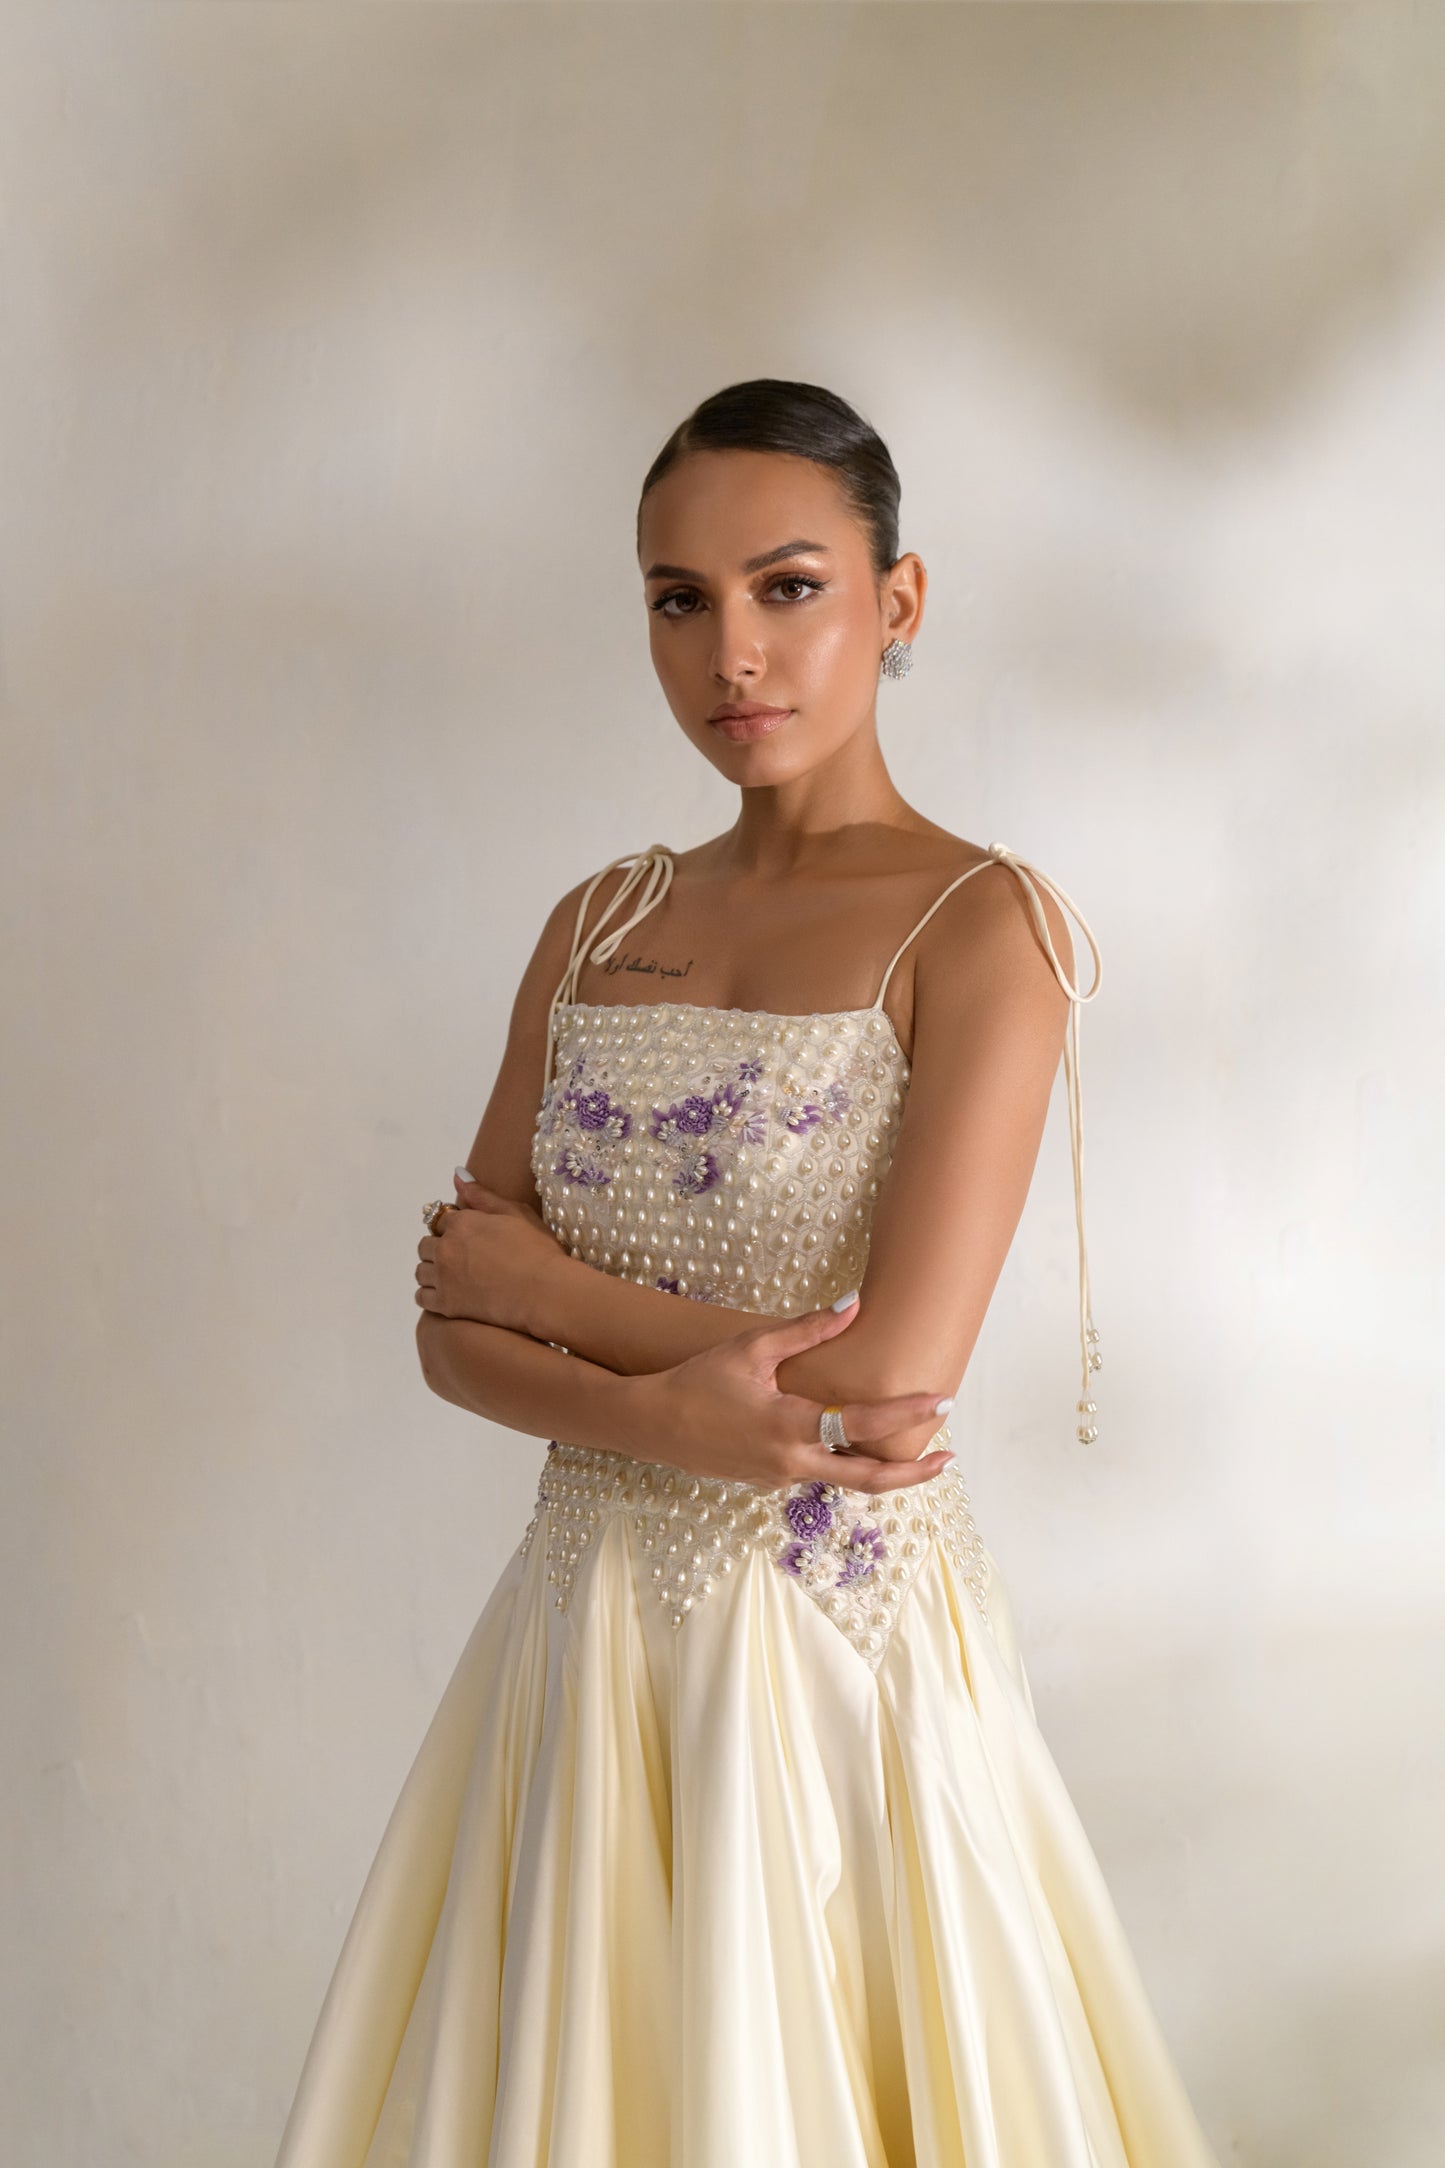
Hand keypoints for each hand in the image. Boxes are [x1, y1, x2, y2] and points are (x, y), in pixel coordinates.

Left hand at [415, 1171, 561, 1332]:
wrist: (544, 1291)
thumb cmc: (536, 1250)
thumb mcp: (516, 1213)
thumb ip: (482, 1195)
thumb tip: (456, 1174)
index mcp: (462, 1222)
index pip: (441, 1220)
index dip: (453, 1227)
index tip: (467, 1238)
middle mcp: (446, 1247)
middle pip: (426, 1245)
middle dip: (439, 1248)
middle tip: (461, 1258)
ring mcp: (443, 1277)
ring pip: (421, 1271)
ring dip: (433, 1271)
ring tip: (454, 1277)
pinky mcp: (445, 1304)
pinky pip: (421, 1297)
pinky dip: (430, 1295)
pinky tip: (447, 1294)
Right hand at [640, 1294, 953, 1493]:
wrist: (652, 1425)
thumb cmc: (698, 1381)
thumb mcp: (751, 1349)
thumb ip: (806, 1331)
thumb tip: (853, 1305)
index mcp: (791, 1428)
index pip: (864, 1425)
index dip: (907, 1413)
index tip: (942, 1401)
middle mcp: (792, 1463)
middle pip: (869, 1480)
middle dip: (914, 1473)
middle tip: (948, 1457)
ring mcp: (781, 1478)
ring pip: (843, 1479)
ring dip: (881, 1467)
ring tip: (912, 1445)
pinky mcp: (769, 1482)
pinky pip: (816, 1472)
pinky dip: (844, 1462)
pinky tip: (852, 1441)